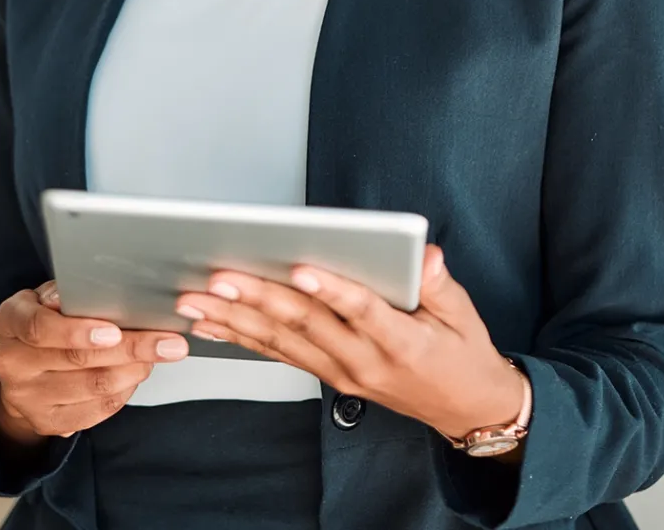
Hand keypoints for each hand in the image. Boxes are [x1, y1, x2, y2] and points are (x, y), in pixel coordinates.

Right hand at [0, 280, 189, 442]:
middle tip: (169, 343)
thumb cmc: (43, 320)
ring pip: (91, 387)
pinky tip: (138, 374)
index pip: (39, 328)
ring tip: (159, 354)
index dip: (78, 330)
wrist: (18, 370)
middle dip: (130, 349)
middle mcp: (12, 363)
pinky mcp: (46, 422)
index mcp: (10, 322)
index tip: (115, 330)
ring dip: (134, 371)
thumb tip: (96, 289)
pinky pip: (94, 411)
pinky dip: (124, 392)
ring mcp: (26, 398)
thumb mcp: (46, 297)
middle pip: (76, 359)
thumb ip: (68, 294)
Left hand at [174, 245, 526, 440]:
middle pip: (306, 325)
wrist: (465, 408)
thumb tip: (427, 256)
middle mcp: (363, 361)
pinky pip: (280, 355)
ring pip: (281, 342)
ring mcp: (342, 373)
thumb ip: (440, 284)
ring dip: (235, 319)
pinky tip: (212, 324)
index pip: (361, 311)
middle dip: (258, 298)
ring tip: (198, 299)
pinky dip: (243, 338)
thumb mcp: (464, 314)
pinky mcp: (330, 376)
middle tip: (220, 277)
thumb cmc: (462, 353)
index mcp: (399, 341)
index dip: (331, 290)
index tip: (300, 268)